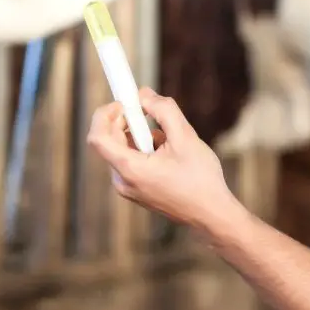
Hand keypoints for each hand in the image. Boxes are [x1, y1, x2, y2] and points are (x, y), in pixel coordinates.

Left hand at [86, 87, 243, 232]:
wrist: (212, 215)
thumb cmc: (200, 180)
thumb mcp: (185, 137)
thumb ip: (163, 110)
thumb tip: (145, 95)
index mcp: (130, 169)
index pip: (97, 137)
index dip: (105, 114)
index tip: (124, 103)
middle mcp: (123, 181)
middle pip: (110, 141)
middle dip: (127, 120)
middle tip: (148, 110)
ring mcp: (129, 188)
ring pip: (122, 150)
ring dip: (139, 135)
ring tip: (167, 138)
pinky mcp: (137, 191)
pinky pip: (131, 161)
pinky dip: (144, 149)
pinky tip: (168, 153)